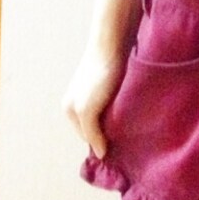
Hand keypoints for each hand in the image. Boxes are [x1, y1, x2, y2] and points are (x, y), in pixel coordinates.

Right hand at [62, 40, 128, 160]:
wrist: (111, 45)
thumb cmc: (98, 77)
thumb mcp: (88, 110)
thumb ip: (92, 132)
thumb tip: (100, 154)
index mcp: (70, 110)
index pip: (87, 137)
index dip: (101, 142)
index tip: (118, 147)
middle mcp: (77, 101)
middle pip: (94, 126)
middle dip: (106, 132)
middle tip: (125, 136)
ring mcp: (91, 91)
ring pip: (104, 115)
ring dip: (114, 121)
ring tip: (128, 123)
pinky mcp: (105, 81)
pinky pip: (111, 103)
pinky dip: (119, 109)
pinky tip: (128, 108)